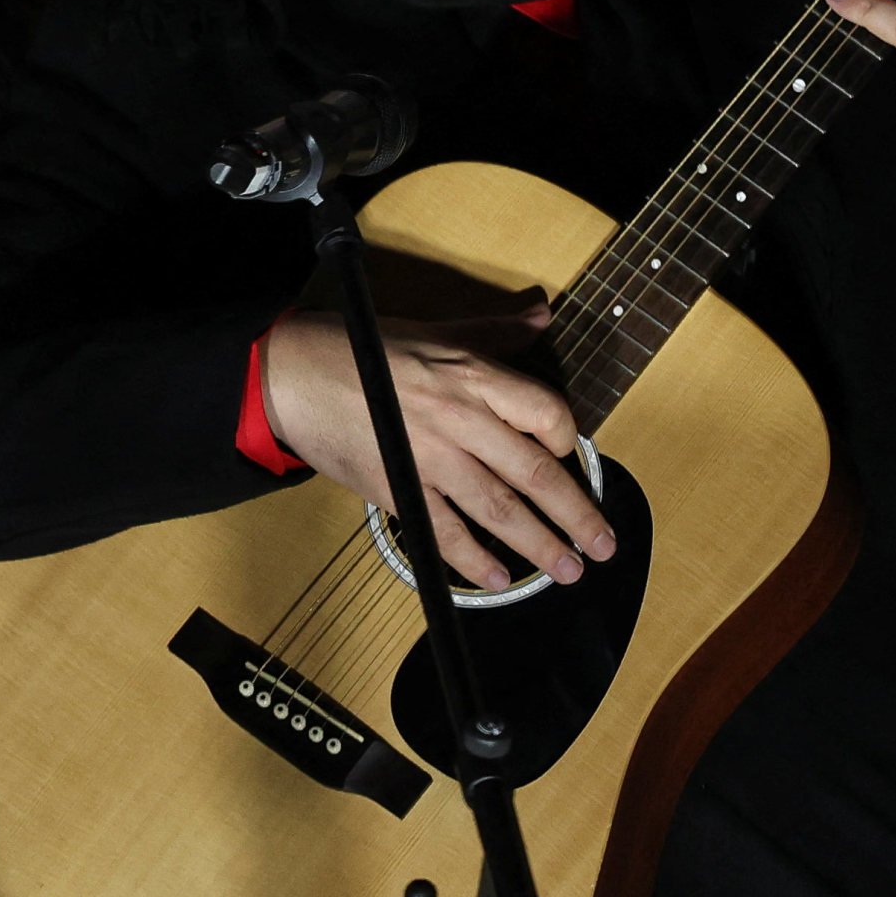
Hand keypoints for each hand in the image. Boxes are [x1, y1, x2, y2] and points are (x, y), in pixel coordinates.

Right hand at [260, 308, 614, 594]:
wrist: (292, 375)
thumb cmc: (362, 349)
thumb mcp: (436, 330)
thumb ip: (494, 331)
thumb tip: (543, 317)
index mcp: (473, 374)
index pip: (545, 412)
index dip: (568, 439)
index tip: (574, 457)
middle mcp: (459, 418)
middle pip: (534, 472)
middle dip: (576, 514)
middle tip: (603, 546)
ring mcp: (429, 457)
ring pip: (498, 508)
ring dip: (539, 544)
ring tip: (567, 570)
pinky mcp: (397, 487)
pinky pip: (444, 531)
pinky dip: (473, 560)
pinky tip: (497, 579)